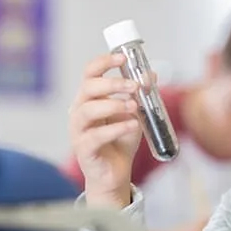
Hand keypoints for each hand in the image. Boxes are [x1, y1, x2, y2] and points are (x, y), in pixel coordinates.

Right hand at [68, 53, 141, 207]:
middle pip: (88, 88)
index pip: (90, 73)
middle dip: (113, 84)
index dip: (104, 62)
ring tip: (135, 107)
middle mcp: (79, 111)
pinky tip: (132, 125)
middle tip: (135, 86)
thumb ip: (140, 95)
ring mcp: (79, 130)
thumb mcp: (135, 114)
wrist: (116, 173)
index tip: (123, 57)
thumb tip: (151, 74)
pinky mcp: (84, 149)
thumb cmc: (120, 141)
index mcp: (90, 98)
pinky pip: (96, 135)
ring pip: (88, 110)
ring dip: (114, 105)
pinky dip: (116, 128)